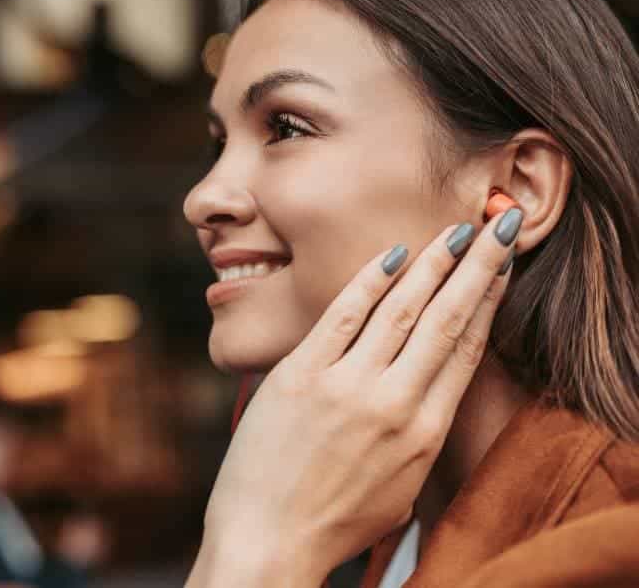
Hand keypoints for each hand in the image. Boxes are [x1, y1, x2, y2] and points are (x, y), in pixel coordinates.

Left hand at [188, 208, 521, 587]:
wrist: (268, 542)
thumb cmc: (333, 520)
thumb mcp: (400, 486)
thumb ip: (418, 434)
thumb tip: (426, 386)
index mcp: (423, 433)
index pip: (464, 350)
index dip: (487, 302)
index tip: (501, 268)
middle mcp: (392, 404)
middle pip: (445, 320)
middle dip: (477, 268)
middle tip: (498, 226)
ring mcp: (345, 387)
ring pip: (399, 310)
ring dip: (431, 265)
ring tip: (454, 232)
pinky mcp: (300, 376)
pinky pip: (341, 315)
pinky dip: (368, 282)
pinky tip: (391, 255)